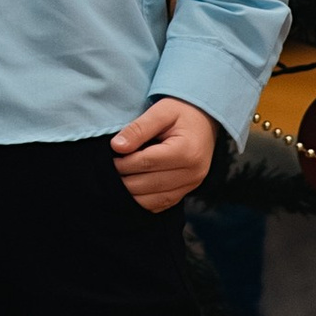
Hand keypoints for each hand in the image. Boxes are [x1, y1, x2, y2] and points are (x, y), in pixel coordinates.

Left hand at [112, 96, 217, 211]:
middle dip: (125, 179)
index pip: (146, 162)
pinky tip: (132, 191)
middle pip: (149, 184)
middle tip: (110, 170)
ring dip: (132, 194)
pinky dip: (144, 201)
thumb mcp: (161, 111)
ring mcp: (192, 184)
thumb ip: (138, 128)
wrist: (205, 119)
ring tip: (118, 181)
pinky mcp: (189, 190)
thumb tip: (116, 146)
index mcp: (186, 151)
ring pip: (155, 200)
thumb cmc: (181, 111)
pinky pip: (162, 204)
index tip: (110, 158)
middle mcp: (192, 172)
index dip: (124, 162)